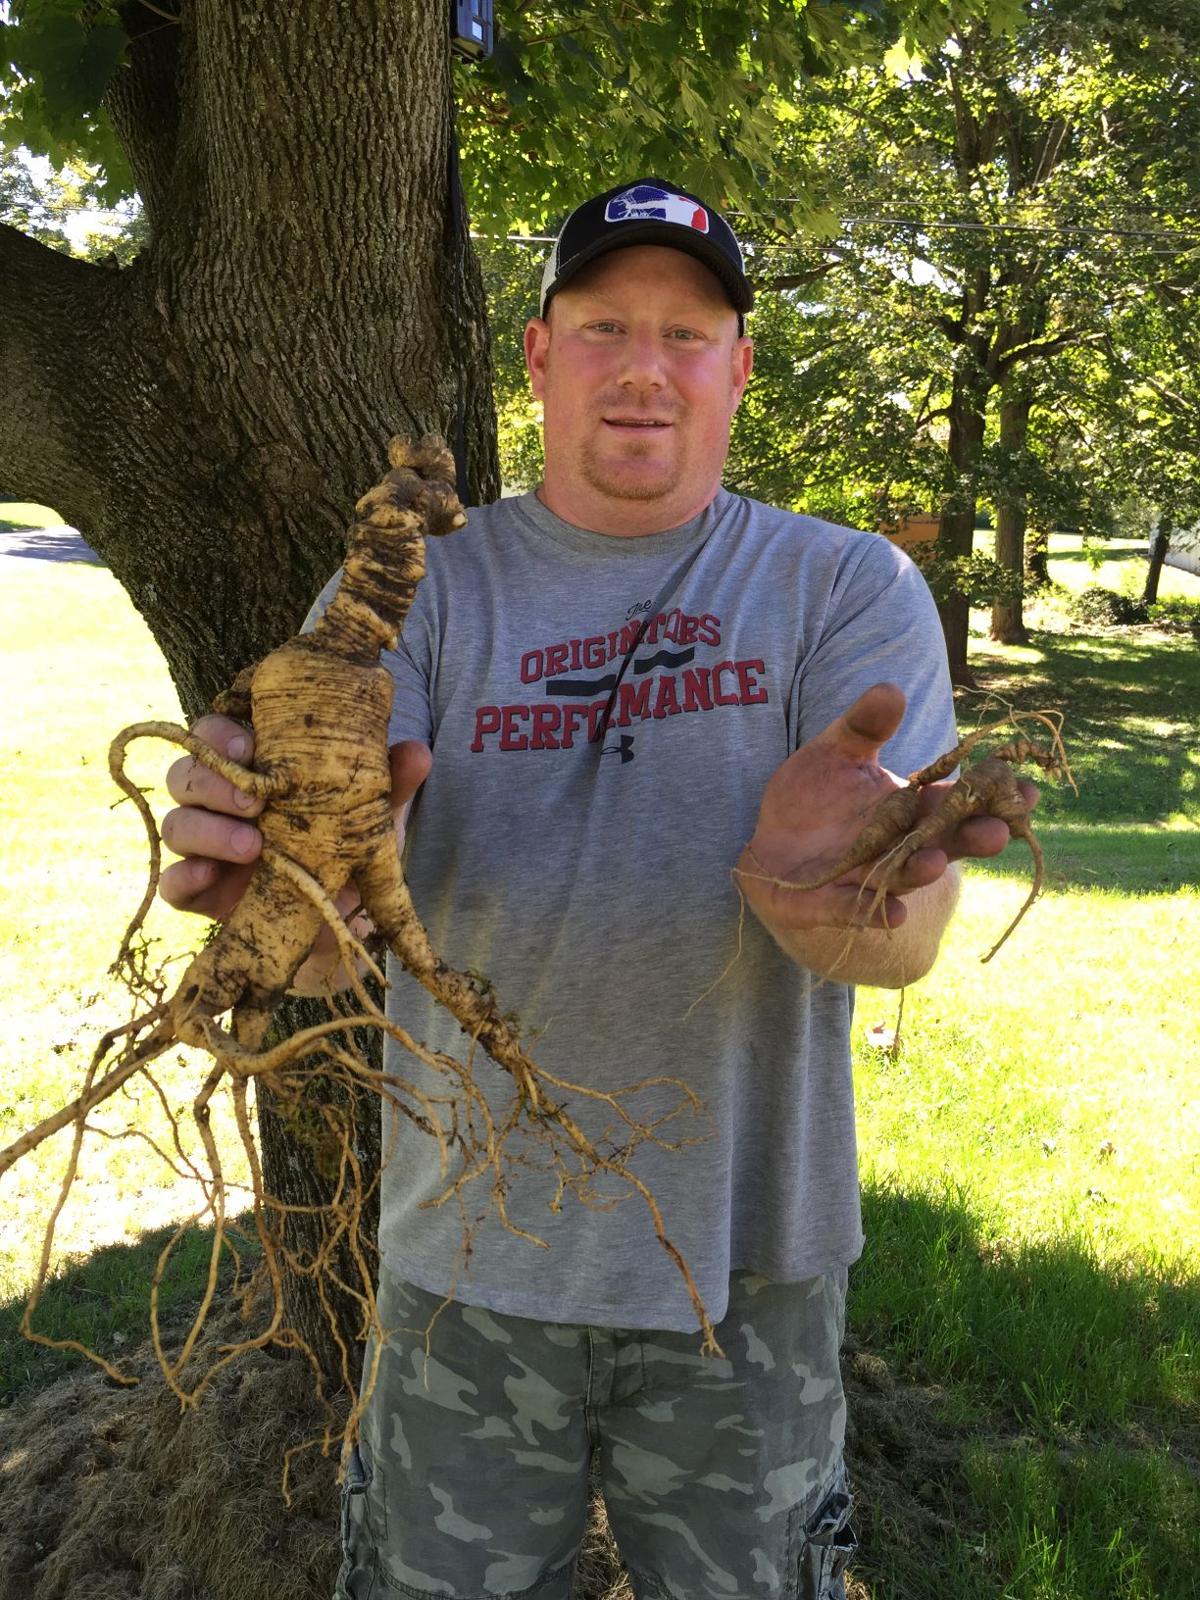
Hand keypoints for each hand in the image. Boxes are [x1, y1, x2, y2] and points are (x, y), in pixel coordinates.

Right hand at [158, 718, 432, 930]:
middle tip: (256, 803)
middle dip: (214, 785)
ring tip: (254, 847)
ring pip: (176, 825)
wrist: (338, 917)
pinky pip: (171, 882)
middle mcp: (216, 800)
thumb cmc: (343, 844)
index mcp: (248, 766)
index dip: (220, 734)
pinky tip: (208, 877)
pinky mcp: (198, 891)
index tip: (250, 747)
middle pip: (184, 775)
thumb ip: (388, 783)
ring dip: (208, 831)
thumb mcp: (368, 815)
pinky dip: (184, 878)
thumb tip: (418, 752)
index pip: (213, 734)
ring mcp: (202, 846)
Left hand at [739, 683, 1037, 933]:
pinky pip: (851, 909)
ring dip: (920, 872)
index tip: (1028, 789)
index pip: (957, 801)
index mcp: (910, 808)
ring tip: (934, 863)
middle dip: (968, 839)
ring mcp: (865, 877)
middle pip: (941, 843)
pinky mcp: (825, 903)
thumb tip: (890, 689)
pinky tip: (894, 914)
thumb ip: (863, 726)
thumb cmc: (813, 795)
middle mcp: (897, 846)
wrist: (769, 843)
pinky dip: (870, 912)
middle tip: (997, 832)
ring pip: (900, 876)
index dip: (991, 798)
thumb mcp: (835, 751)